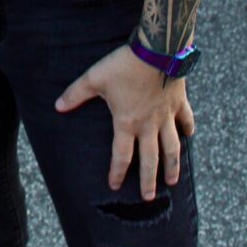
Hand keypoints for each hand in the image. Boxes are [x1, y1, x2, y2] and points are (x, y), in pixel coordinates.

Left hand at [56, 44, 194, 200]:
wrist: (157, 49)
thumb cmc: (124, 65)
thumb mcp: (95, 78)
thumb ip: (76, 94)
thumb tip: (57, 106)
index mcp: (127, 123)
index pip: (121, 155)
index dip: (117, 172)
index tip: (114, 185)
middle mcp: (149, 125)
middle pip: (150, 160)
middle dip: (148, 181)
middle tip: (148, 198)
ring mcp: (166, 115)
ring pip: (172, 147)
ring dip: (172, 166)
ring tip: (173, 182)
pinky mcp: (179, 102)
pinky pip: (186, 120)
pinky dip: (188, 129)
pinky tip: (189, 136)